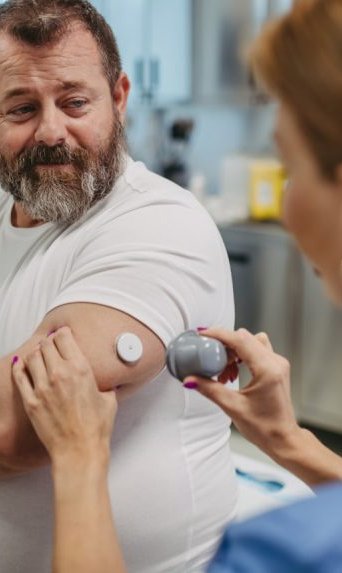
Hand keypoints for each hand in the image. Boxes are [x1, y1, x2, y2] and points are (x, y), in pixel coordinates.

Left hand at [11, 327, 116, 464]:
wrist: (80, 451)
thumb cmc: (96, 429)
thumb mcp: (109, 399)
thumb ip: (106, 385)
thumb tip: (109, 383)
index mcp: (80, 369)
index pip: (64, 338)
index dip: (63, 333)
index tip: (63, 334)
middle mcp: (60, 374)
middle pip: (47, 344)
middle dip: (50, 342)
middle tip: (52, 344)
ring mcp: (43, 387)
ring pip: (32, 357)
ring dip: (37, 352)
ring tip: (40, 354)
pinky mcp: (31, 401)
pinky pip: (20, 376)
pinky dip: (20, 367)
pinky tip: (22, 364)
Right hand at [185, 328, 300, 458]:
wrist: (283, 439)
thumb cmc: (265, 428)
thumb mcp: (232, 407)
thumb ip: (210, 389)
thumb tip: (191, 379)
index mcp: (267, 369)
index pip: (240, 340)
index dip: (219, 334)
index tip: (203, 334)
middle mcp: (275, 362)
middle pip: (245, 338)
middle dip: (224, 344)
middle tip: (209, 357)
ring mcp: (278, 364)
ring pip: (251, 342)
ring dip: (234, 351)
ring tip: (223, 370)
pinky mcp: (276, 368)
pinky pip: (257, 350)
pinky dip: (242, 355)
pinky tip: (232, 372)